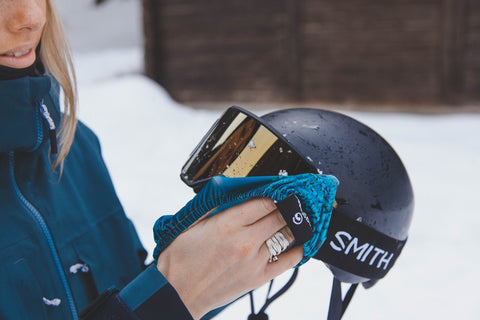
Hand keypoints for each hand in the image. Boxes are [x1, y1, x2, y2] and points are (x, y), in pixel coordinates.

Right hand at [156, 197, 301, 319]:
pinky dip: (297, 249)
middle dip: (287, 205)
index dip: (275, 193)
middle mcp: (244, 241)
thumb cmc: (180, 260)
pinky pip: (289, 260)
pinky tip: (297, 242)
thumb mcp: (192, 224)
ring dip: (293, 224)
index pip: (264, 201)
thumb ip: (215, 207)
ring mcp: (254, 260)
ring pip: (287, 235)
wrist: (176, 293)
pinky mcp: (259, 277)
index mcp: (227, 224)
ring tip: (296, 217)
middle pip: (279, 215)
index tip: (279, 190)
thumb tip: (234, 193)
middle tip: (292, 200)